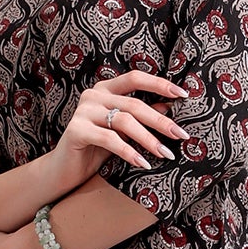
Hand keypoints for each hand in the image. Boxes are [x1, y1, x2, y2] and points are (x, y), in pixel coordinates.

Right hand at [52, 70, 190, 187]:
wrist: (64, 170)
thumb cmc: (96, 148)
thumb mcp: (123, 131)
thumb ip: (141, 116)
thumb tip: (169, 105)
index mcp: (105, 89)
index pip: (136, 78)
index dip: (159, 84)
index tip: (183, 95)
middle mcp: (93, 95)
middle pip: (134, 104)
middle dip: (160, 121)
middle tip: (181, 135)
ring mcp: (83, 111)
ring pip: (124, 122)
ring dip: (148, 139)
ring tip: (165, 154)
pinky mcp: (76, 130)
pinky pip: (109, 139)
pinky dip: (129, 152)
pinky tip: (143, 164)